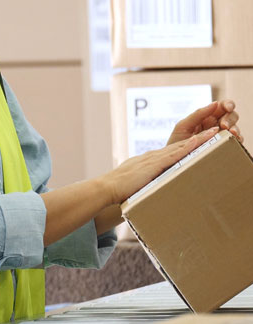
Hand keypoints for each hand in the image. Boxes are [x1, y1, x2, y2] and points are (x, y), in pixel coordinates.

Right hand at [103, 127, 218, 205]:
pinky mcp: (154, 165)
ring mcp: (154, 159)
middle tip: (214, 130)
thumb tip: (151, 193)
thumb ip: (146, 185)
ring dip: (199, 139)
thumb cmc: (119, 191)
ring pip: (181, 146)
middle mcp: (153, 156)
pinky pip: (174, 154)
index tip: (201, 140)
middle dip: (199, 137)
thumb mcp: (136, 185)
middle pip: (180, 145)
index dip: (187, 145)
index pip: (172, 151)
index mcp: (149, 161)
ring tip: (214, 132)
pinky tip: (197, 141)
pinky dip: (187, 147)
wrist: (108, 188)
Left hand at [166, 100, 242, 144]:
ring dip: (235, 129)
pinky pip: (235, 142)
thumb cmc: (176, 142)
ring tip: (231, 133)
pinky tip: (233, 142)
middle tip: (224, 126)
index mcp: (207, 117)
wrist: (172, 161)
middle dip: (230, 119)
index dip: (228, 104)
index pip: (222, 106)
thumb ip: (198, 114)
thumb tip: (215, 103)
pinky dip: (237, 141)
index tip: (228, 108)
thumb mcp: (184, 126)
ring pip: (234, 128)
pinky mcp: (223, 147)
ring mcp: (220, 136)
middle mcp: (216, 125)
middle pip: (231, 116)